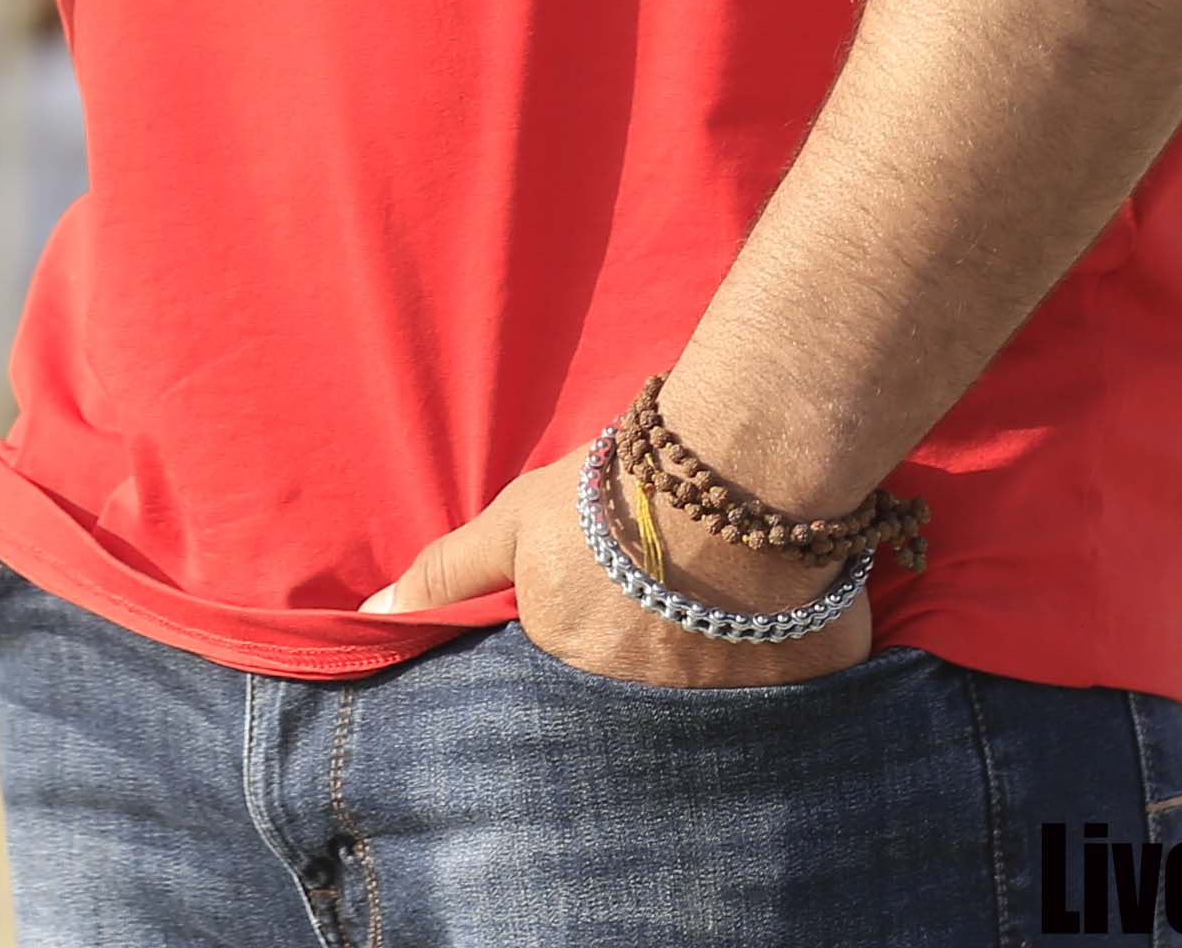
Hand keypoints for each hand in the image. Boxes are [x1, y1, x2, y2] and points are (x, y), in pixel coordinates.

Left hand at [362, 434, 876, 686]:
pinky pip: (797, 692)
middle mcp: (654, 713)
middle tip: (665, 616)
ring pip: (718, 704)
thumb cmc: (618, 491)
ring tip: (724, 616)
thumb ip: (449, 574)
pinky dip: (791, 666)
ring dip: (715, 672)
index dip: (590, 649)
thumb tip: (372, 611)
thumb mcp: (518, 522)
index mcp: (581, 679)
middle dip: (649, 667)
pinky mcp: (809, 690)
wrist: (744, 467)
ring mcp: (736, 711)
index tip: (607, 617)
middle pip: (643, 705)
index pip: (571, 691)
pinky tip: (786, 620)